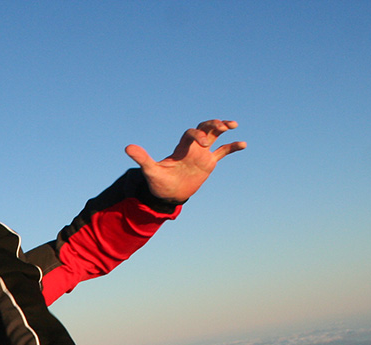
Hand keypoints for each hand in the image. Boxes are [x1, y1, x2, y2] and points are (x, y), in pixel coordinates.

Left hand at [125, 120, 245, 203]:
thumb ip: (142, 158)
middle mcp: (192, 147)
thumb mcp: (150, 171)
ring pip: (215, 136)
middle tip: (223, 126)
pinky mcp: (209, 163)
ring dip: (223, 128)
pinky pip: (223, 152)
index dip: (198, 134)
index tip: (203, 144)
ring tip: (233, 124)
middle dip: (213, 124)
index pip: (191, 133)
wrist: (167, 194)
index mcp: (181, 147)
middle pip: (204, 127)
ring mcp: (202, 154)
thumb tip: (127, 148)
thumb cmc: (158, 182)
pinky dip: (232, 147)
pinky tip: (243, 144)